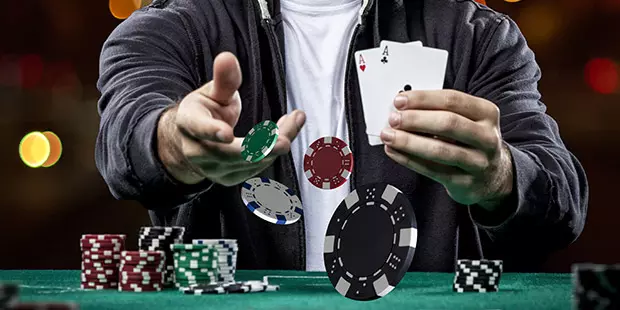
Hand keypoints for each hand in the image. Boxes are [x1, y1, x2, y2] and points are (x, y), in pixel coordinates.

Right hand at [158, 52, 305, 185]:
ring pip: (251, 161)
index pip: (199, 128)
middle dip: (261, 147)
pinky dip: (275, 150)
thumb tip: (227, 58)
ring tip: (295, 119)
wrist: (192, 142)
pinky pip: (258, 167)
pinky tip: (287, 131)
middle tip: (285, 138)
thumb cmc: (204, 112)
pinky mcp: (231, 178)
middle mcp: (198, 152)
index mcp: (189, 124)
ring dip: (277, 142)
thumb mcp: (210, 92)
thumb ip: (223, 79)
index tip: (227, 134)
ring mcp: (215, 170)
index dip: (212, 131)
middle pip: (231, 154)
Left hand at [380, 90, 512, 208]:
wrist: (492, 177)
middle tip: (393, 119)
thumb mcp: (467, 121)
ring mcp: (478, 162)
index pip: (452, 100)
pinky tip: (395, 152)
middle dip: (415, 120)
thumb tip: (403, 108)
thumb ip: (439, 112)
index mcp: (486, 113)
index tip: (400, 100)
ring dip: (408, 142)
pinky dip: (409, 160)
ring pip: (440, 150)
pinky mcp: (465, 182)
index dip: (423, 99)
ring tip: (389, 136)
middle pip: (448, 123)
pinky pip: (432, 170)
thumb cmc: (471, 142)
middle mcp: (487, 137)